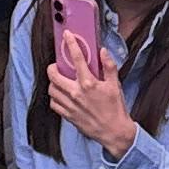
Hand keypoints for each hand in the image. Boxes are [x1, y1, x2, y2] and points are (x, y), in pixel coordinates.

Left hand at [48, 34, 137, 160]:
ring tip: (59, 81)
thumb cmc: (116, 109)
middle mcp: (76, 93)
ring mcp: (70, 105)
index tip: (67, 36)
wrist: (114, 132)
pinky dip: (54, 98)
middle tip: (56, 66)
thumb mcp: (115, 85)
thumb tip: (103, 51)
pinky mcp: (68, 116)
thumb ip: (109, 66)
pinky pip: (54, 104)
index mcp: (88, 83)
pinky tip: (60, 95)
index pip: (77, 58)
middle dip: (52, 67)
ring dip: (53, 83)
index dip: (70, 44)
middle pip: (53, 75)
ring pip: (51, 90)